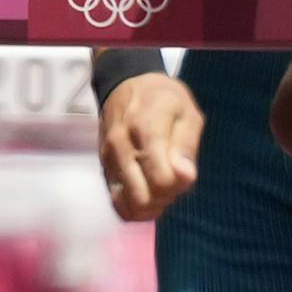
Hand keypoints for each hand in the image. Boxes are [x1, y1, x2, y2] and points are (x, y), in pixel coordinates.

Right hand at [98, 72, 203, 221]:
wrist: (126, 86)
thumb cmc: (165, 99)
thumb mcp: (187, 112)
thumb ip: (187, 145)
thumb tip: (186, 178)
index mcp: (146, 129)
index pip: (161, 179)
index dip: (178, 186)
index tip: (187, 173)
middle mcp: (121, 148)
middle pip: (142, 198)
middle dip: (165, 198)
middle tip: (176, 183)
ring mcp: (108, 160)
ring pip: (128, 205)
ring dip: (150, 205)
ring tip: (163, 187)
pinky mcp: (103, 169)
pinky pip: (117, 202)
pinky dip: (135, 205)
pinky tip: (148, 191)